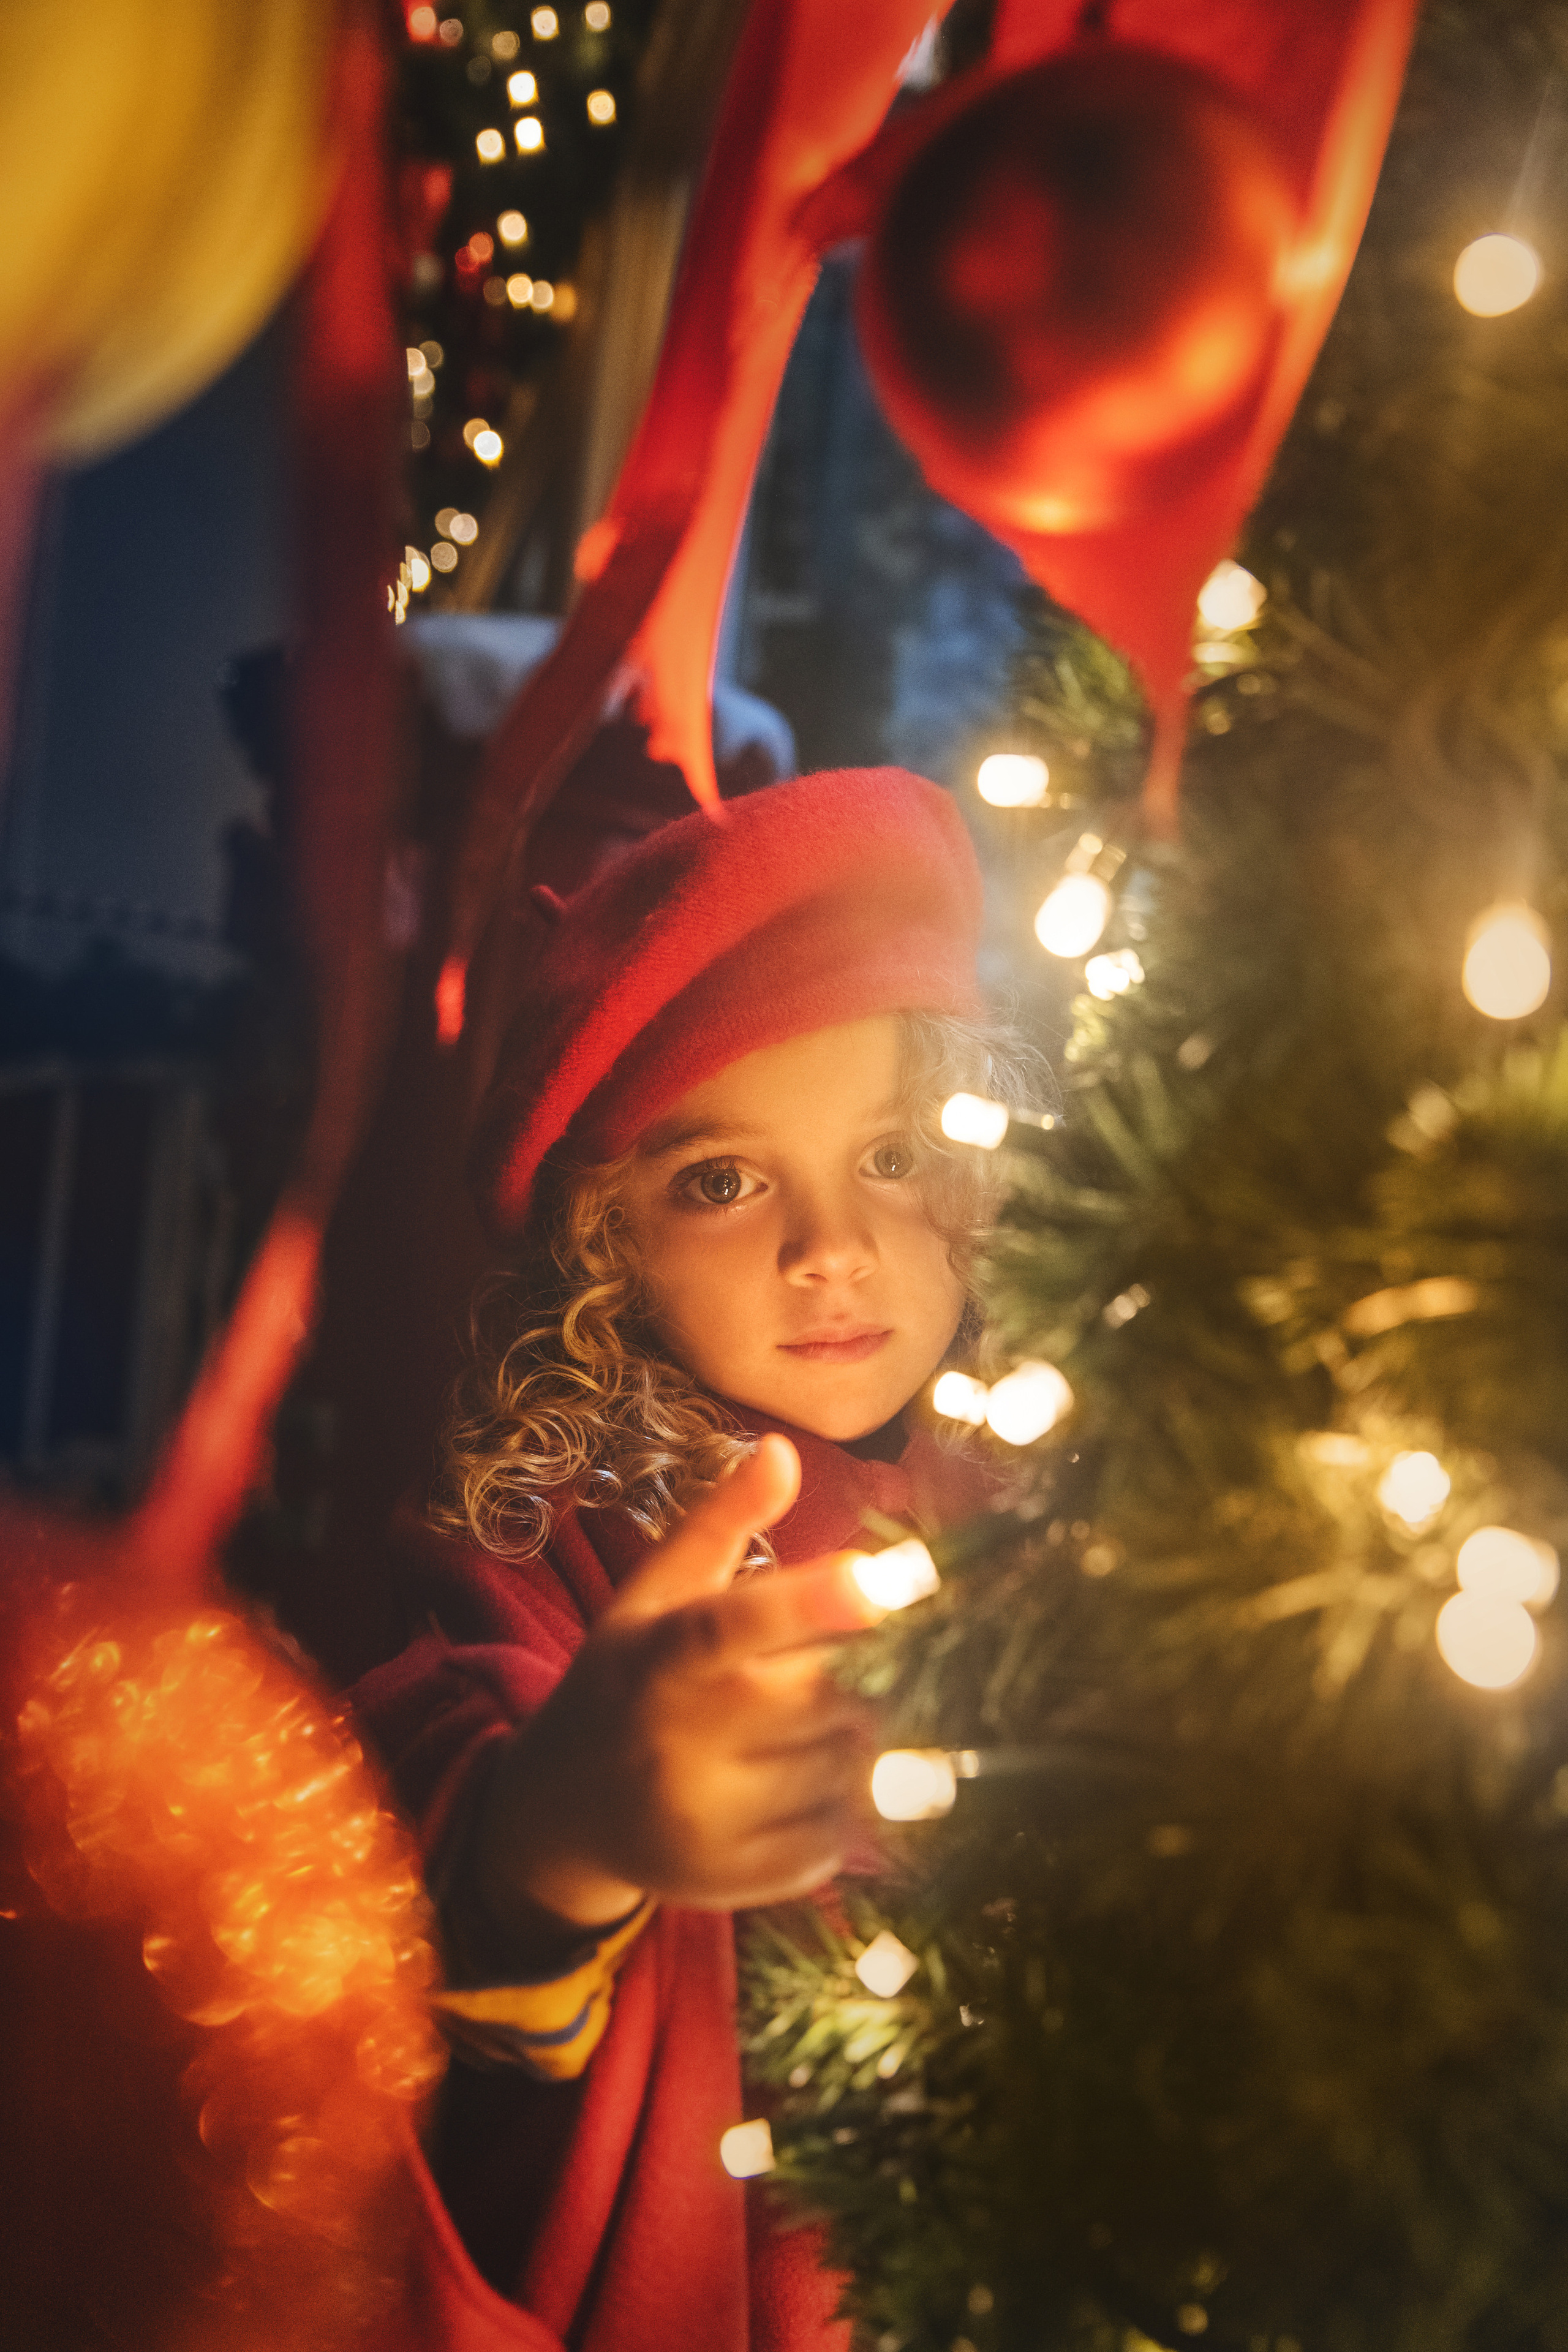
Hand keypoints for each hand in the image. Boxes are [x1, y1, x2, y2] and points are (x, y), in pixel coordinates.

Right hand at [472, 1434, 884, 1933]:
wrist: (560, 1809)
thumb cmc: (626, 1677)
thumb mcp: (653, 1594)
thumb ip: (720, 1521)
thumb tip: (782, 1449)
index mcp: (655, 1659)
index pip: (731, 1626)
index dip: (808, 1601)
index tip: (877, 1578)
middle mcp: (675, 1745)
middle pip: (823, 1697)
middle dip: (864, 1671)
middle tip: (861, 1655)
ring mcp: (705, 1822)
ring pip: (843, 1768)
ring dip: (860, 1736)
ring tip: (822, 1717)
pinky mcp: (735, 1882)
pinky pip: (838, 1838)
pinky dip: (847, 1804)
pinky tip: (810, 1775)